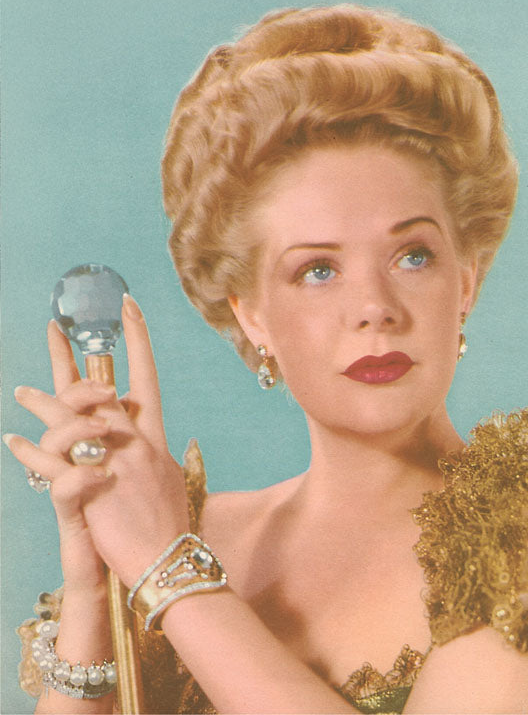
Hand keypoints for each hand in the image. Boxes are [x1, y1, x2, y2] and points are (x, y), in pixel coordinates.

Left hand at [6, 295, 190, 588]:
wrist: (167, 560)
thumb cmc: (170, 522)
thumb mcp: (170, 478)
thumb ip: (155, 452)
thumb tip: (150, 437)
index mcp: (154, 436)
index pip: (146, 375)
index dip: (137, 338)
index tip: (128, 307)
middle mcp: (132, 442)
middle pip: (95, 393)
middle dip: (72, 362)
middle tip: (53, 331)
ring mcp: (110, 463)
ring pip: (68, 421)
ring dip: (42, 402)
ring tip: (20, 391)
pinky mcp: (90, 488)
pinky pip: (51, 463)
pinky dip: (29, 451)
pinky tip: (14, 441)